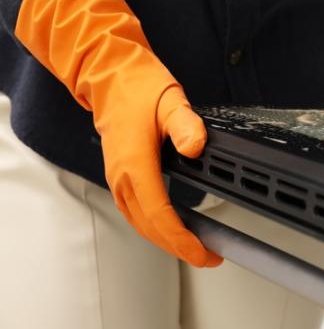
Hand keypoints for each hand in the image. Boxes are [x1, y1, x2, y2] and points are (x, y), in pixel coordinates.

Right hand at [15, 0, 220, 266]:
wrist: (110, 73)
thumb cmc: (139, 86)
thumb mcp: (172, 100)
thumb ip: (186, 125)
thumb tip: (196, 147)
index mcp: (135, 162)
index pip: (158, 214)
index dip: (181, 239)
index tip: (202, 252)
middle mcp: (123, 175)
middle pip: (148, 226)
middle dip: (177, 246)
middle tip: (207, 256)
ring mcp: (118, 175)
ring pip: (139, 221)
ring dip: (165, 238)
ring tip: (193, 247)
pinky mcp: (120, 172)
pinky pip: (135, 210)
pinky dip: (153, 224)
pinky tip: (170, 227)